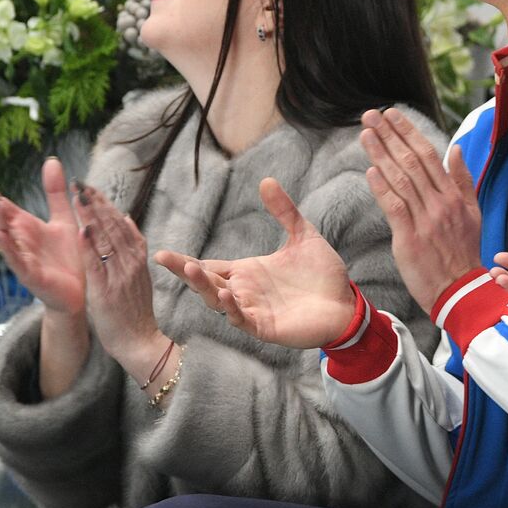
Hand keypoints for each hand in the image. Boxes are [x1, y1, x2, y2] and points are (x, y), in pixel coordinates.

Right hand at [0, 159, 84, 316]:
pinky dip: (9, 249)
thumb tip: (52, 161)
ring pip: (3, 239)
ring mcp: (22, 258)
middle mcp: (19, 241)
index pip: (3, 206)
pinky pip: (17, 261)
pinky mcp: (31, 275)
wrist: (82, 290)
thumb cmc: (70, 256)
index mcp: (25, 227)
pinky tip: (2, 238)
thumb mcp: (64, 218)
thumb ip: (55, 192)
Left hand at [74, 184, 165, 369]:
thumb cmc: (135, 311)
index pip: (121, 224)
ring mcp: (120, 277)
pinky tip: (81, 230)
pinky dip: (89, 247)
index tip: (91, 188)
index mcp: (138, 259)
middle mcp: (131, 264)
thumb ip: (133, 248)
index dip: (105, 205)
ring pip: (105, 241)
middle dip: (96, 204)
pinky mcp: (106, 291)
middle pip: (113, 227)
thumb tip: (128, 219)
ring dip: (91, 218)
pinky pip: (97, 265)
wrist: (139, 341)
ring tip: (78, 198)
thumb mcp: (139, 275)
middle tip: (81, 184)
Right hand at [154, 178, 355, 349]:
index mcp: (248, 272)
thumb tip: (266, 180)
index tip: (161, 254)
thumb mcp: (303, 236)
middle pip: (206, 282)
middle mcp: (245, 291)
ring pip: (218, 301)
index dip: (185, 261)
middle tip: (164, 258)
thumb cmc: (324, 275)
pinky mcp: (266, 327)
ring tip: (192, 269)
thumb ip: (285, 211)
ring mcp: (253, 311)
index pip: (209, 266)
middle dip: (186, 271)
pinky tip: (226, 294)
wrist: (347, 305)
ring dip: (204, 287)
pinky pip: (242, 320)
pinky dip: (233, 308)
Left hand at [360, 108, 481, 313]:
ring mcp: (425, 221)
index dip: (408, 133)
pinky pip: (395, 208)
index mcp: (453, 196)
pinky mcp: (410, 239)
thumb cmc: (464, 253)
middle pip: (411, 162)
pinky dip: (382, 188)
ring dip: (380, 155)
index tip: (392, 114)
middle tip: (371, 115)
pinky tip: (370, 171)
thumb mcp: (473, 213)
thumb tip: (454, 149)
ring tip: (365, 134)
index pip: (429, 155)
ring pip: (401, 180)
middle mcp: (440, 204)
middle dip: (389, 136)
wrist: (462, 291)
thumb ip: (462, 180)